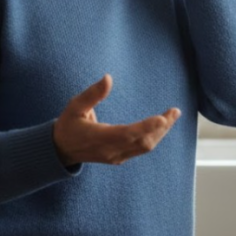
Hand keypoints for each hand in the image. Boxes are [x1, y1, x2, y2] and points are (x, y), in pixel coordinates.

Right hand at [52, 74, 180, 165]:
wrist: (61, 150)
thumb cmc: (68, 124)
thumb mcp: (75, 106)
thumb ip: (92, 94)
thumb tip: (108, 78)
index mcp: (99, 137)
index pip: (127, 134)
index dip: (146, 127)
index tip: (162, 118)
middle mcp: (110, 150)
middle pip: (143, 141)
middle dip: (161, 127)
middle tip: (175, 111)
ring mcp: (116, 156)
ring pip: (145, 147)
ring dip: (160, 132)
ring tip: (172, 116)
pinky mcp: (119, 158)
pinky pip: (140, 149)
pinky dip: (153, 137)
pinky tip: (160, 126)